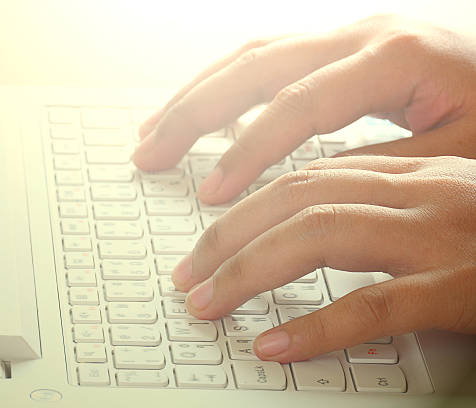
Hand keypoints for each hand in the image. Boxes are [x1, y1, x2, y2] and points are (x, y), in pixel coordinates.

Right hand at [132, 14, 475, 204]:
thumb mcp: (461, 152)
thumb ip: (383, 166)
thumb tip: (310, 187)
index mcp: (395, 58)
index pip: (300, 104)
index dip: (250, 149)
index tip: (214, 194)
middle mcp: (362, 35)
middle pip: (256, 68)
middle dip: (193, 113)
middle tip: (149, 153)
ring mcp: (346, 36)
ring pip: (250, 57)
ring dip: (195, 96)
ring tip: (153, 133)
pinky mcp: (337, 49)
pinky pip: (265, 61)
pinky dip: (222, 87)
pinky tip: (196, 111)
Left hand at [172, 155, 475, 361]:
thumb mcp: (436, 212)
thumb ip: (376, 212)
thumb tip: (302, 227)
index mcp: (411, 173)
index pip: (305, 175)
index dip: (244, 205)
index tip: (206, 237)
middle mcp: (420, 193)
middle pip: (296, 197)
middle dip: (230, 235)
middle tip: (190, 275)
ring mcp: (444, 237)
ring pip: (320, 234)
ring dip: (251, 270)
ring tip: (209, 301)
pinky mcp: (467, 288)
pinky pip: (377, 305)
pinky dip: (319, 325)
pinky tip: (276, 345)